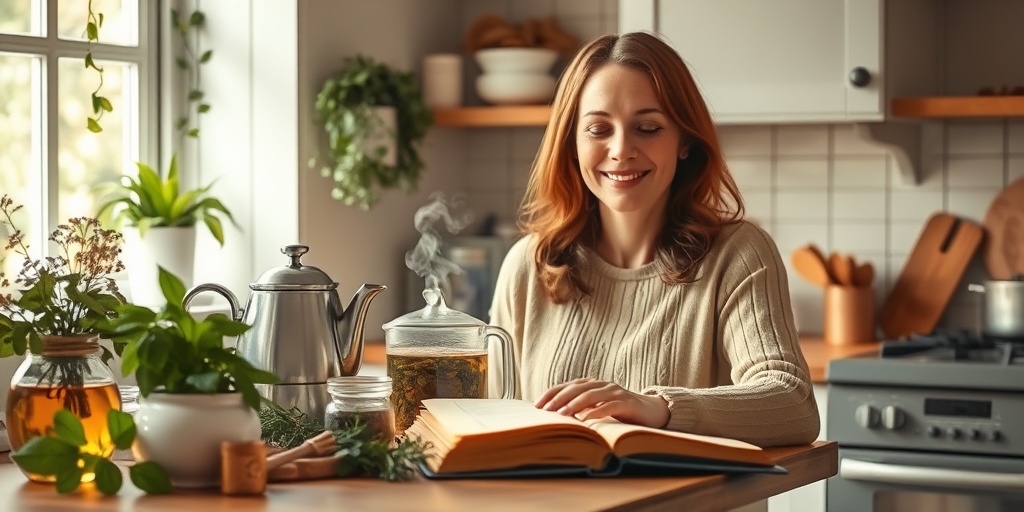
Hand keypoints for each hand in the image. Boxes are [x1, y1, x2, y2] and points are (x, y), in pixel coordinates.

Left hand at [534, 378, 669, 427]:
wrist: (651, 411)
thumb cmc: (620, 410)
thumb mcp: (597, 407)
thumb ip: (581, 407)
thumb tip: (555, 416)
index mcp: (592, 384)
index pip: (567, 385)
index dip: (551, 393)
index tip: (536, 404)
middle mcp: (602, 385)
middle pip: (576, 388)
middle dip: (559, 398)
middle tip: (545, 410)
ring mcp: (615, 392)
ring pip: (590, 395)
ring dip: (574, 404)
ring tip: (562, 414)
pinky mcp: (626, 403)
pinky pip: (609, 406)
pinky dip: (596, 412)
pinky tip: (586, 419)